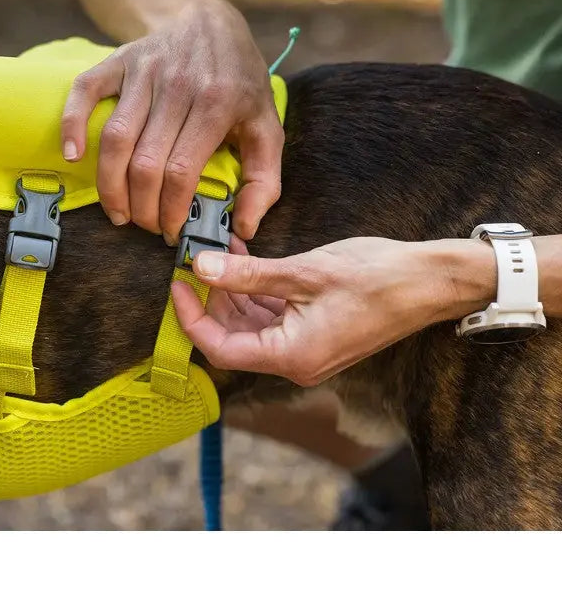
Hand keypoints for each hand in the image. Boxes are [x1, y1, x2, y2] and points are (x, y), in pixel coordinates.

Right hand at [60, 0, 281, 241]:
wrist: (209, 21)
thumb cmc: (238, 82)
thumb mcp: (266, 125)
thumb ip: (263, 181)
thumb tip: (243, 232)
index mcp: (217, 103)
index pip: (182, 172)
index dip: (171, 210)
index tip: (171, 231)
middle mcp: (178, 85)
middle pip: (145, 163)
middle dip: (141, 208)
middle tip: (145, 225)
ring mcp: (144, 71)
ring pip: (115, 139)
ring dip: (109, 186)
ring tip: (117, 212)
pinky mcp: (118, 61)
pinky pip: (85, 92)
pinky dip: (72, 125)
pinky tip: (73, 156)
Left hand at [171, 237, 496, 385]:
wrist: (433, 282)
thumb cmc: (378, 278)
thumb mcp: (304, 272)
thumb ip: (248, 274)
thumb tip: (202, 268)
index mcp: (291, 356)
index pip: (220, 349)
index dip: (191, 318)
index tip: (178, 285)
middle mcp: (295, 360)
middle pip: (232, 337)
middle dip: (210, 300)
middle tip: (195, 261)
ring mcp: (306, 348)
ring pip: (251, 323)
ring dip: (232, 290)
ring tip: (218, 250)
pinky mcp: (315, 331)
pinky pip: (273, 314)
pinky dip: (256, 289)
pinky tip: (244, 256)